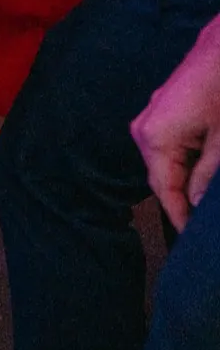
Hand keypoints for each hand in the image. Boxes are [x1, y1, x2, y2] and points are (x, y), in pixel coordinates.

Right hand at [131, 22, 219, 230]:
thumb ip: (206, 174)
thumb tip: (194, 203)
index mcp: (154, 139)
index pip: (164, 189)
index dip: (179, 215)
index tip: (192, 237)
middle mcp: (143, 131)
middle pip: (162, 176)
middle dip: (183, 198)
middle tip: (204, 220)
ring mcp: (149, 119)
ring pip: (166, 162)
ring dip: (185, 178)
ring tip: (206, 197)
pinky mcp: (160, 112)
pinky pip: (168, 146)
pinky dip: (185, 160)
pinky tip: (204, 168)